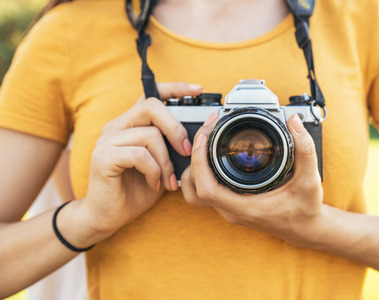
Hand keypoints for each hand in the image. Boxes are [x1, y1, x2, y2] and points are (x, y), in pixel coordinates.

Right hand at [81, 82, 202, 236]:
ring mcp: (106, 141)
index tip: (197, 89)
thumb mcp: (162, 164)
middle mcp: (116, 126)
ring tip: (167, 180)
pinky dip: (153, 170)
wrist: (110, 216)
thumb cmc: (137, 190)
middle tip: (186, 151)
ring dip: (166, 161)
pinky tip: (153, 183)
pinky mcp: (102, 157)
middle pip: (151, 107)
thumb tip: (199, 136)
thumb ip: (172, 147)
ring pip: (149, 134)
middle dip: (176, 128)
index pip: (150, 95)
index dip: (175, 88)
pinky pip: (139, 154)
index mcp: (130, 124)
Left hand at [181, 113, 325, 247]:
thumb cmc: (306, 210)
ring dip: (194, 167)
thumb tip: (294, 122)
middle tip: (207, 132)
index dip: (199, 161)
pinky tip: (211, 158)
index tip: (205, 136)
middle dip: (195, 156)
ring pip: (195, 192)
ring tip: (204, 144)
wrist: (306, 230)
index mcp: (245, 207)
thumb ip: (304, 150)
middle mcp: (232, 210)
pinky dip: (201, 174)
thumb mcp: (310, 180)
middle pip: (194, 187)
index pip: (206, 188)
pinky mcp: (230, 206)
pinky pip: (205, 191)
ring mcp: (229, 209)